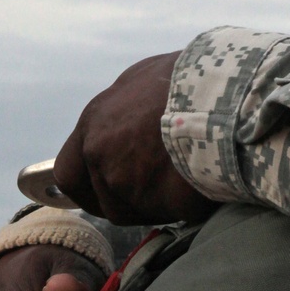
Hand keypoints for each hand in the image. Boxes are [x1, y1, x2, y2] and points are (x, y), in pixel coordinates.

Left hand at [53, 52, 216, 226]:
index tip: (103, 185)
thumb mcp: (143, 77)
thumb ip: (121, 108)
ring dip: (152, 202)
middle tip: (147, 188)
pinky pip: (167, 214)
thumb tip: (123, 122)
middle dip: (120, 199)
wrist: (222, 92)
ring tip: (181, 174)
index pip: (67, 173)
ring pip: (134, 210)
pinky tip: (198, 181)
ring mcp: (127, 185)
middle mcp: (101, 157)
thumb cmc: (185, 76)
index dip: (86, 183)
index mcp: (94, 124)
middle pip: (100, 199)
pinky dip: (180, 205)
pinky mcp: (159, 204)